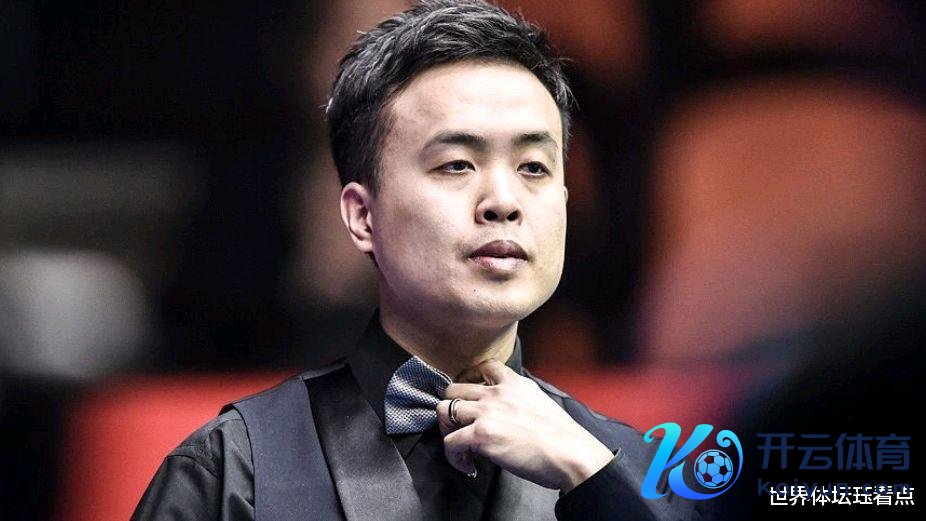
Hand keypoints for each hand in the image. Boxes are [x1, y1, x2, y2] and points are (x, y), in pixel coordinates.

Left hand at [436, 360, 613, 491]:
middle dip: (452, 409)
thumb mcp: (540, 402)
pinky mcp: (481, 435)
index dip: (468, 380)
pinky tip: (468, 465)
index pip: (482, 366)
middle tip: (459, 429)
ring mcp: (486, 412)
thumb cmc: (562, 437)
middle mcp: (497, 392)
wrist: (571, 453)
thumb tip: (507, 413)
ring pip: (444, 411)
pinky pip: (450, 442)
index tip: (468, 398)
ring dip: (447, 431)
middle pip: (453, 389)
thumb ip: (519, 399)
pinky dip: (454, 457)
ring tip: (460, 448)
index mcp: (514, 383)